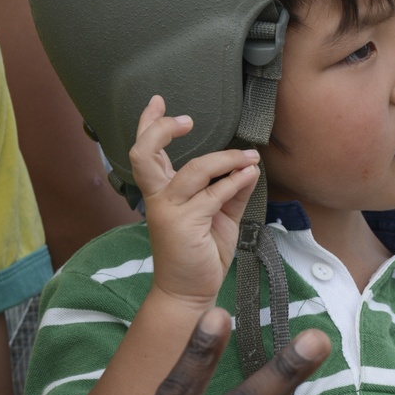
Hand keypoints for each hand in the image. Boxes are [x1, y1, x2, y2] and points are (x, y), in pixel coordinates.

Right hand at [129, 95, 260, 303]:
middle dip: (160, 129)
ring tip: (249, 156)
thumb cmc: (200, 254)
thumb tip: (248, 167)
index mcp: (161, 192)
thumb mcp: (219, 218)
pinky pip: (213, 195)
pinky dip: (234, 182)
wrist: (190, 293)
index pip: (146, 152)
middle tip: (187, 120)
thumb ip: (230, 192)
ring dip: (225, 159)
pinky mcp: (185, 225)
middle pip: (144, 153)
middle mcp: (159, 198)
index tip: (158, 101)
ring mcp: (169, 211)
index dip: (149, 124)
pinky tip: (249, 175)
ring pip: (192, 170)